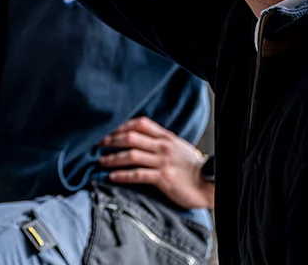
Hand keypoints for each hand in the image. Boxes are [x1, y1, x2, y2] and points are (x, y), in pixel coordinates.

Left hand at [99, 116, 214, 209]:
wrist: (210, 183)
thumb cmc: (193, 167)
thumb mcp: (179, 147)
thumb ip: (162, 140)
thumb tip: (143, 138)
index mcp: (166, 137)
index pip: (140, 123)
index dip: (121, 125)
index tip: (107, 130)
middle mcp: (163, 146)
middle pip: (131, 137)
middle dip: (111, 140)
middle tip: (96, 144)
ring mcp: (163, 161)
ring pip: (131, 155)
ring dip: (112, 158)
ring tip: (100, 161)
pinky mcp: (163, 178)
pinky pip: (138, 175)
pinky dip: (122, 175)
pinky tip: (112, 177)